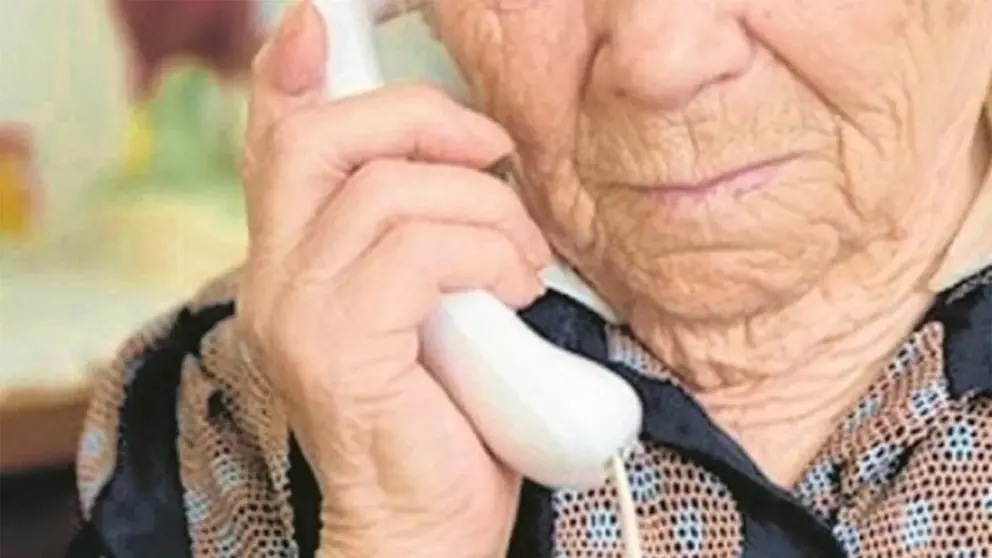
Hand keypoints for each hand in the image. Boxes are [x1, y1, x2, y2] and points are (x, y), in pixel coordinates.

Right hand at [235, 2, 550, 555]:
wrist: (428, 525)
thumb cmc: (446, 415)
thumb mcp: (437, 306)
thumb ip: (427, 239)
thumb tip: (474, 170)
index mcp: (298, 261)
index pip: (276, 144)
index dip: (292, 76)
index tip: (314, 24)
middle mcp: (278, 279)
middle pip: (324, 139)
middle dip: (421, 120)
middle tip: (493, 154)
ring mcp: (299, 314)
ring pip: (388, 191)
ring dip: (484, 210)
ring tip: (522, 262)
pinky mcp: (338, 349)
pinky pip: (419, 250)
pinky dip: (486, 253)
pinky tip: (512, 290)